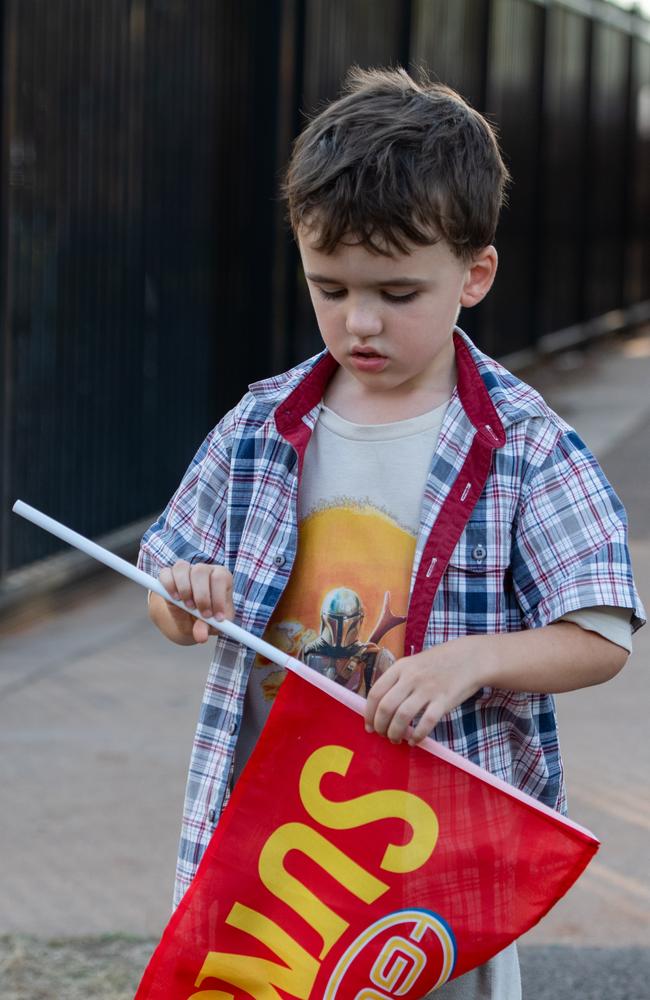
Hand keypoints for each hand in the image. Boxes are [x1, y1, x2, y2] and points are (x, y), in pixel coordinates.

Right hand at [158, 561, 234, 643]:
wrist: (190, 617)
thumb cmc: (207, 617)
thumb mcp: (212, 625)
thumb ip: (206, 628)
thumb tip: (200, 637)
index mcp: (221, 577)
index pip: (220, 578)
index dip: (218, 597)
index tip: (216, 617)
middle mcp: (204, 569)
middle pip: (201, 571)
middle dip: (201, 595)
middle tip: (201, 614)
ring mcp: (186, 569)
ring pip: (182, 568)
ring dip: (184, 589)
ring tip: (188, 606)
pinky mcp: (169, 574)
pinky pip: (165, 573)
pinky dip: (169, 585)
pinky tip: (175, 598)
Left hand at [364, 639, 482, 744]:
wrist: (470, 658)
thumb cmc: (438, 663)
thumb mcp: (413, 663)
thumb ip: (397, 680)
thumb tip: (380, 706)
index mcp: (400, 667)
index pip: (376, 692)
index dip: (369, 713)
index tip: (369, 726)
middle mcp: (411, 677)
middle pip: (386, 707)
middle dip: (380, 726)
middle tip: (382, 735)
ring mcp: (428, 688)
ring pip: (402, 716)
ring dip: (395, 733)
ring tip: (396, 739)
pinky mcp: (444, 700)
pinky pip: (426, 723)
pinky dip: (418, 736)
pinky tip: (415, 741)